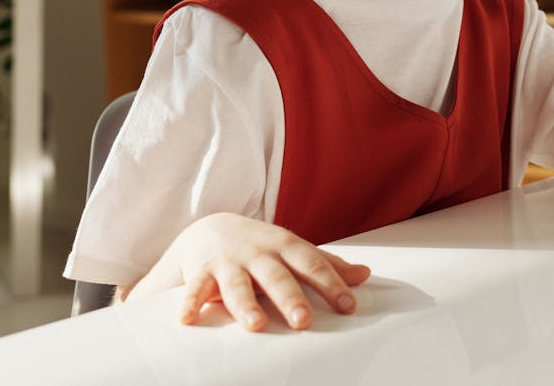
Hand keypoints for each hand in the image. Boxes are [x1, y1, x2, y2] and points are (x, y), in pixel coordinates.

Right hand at [129, 213, 370, 330]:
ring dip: (245, 305)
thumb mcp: (293, 250)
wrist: (211, 228)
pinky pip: (194, 289)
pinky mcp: (200, 272)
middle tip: (303, 321)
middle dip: (290, 298)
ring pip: (237, 285)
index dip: (331, 285)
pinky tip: (188, 320)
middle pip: (277, 277)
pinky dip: (190, 303)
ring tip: (255, 325)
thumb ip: (326, 264)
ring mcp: (228, 262)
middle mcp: (258, 254)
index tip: (348, 306)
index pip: (313, 265)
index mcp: (285, 247)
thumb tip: (365, 274)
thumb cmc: (261, 246)